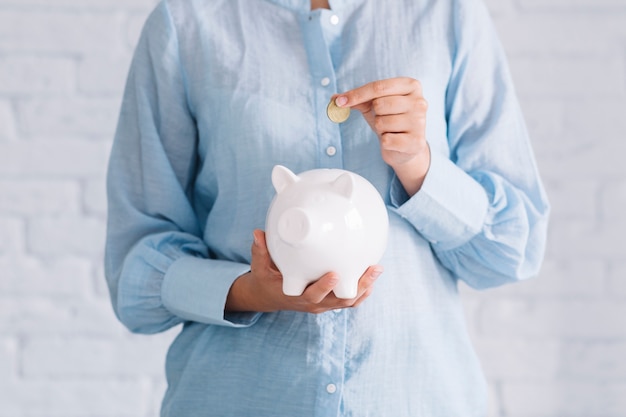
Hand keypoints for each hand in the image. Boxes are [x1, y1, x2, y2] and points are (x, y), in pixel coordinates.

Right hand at [225, 230, 382, 313]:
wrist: (270, 295)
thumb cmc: (266, 278)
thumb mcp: (259, 266)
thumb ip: (260, 250)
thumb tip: (258, 232)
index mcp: (296, 295)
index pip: (312, 295)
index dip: (324, 288)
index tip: (334, 275)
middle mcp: (312, 303)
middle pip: (339, 300)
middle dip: (357, 286)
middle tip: (371, 270)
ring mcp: (323, 304)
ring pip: (349, 301)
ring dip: (365, 287)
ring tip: (377, 269)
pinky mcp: (330, 302)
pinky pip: (350, 300)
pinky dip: (363, 291)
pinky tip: (373, 276)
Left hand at [335, 77, 430, 195]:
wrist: (405, 147)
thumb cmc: (390, 120)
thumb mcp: (374, 105)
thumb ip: (357, 99)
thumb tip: (334, 98)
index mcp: (411, 86)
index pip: (378, 87)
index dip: (357, 94)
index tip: (341, 101)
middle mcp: (419, 102)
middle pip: (380, 104)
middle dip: (376, 114)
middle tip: (385, 119)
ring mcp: (420, 122)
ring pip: (382, 123)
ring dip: (381, 129)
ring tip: (391, 130)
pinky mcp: (416, 142)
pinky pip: (387, 140)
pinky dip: (385, 142)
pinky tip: (395, 140)